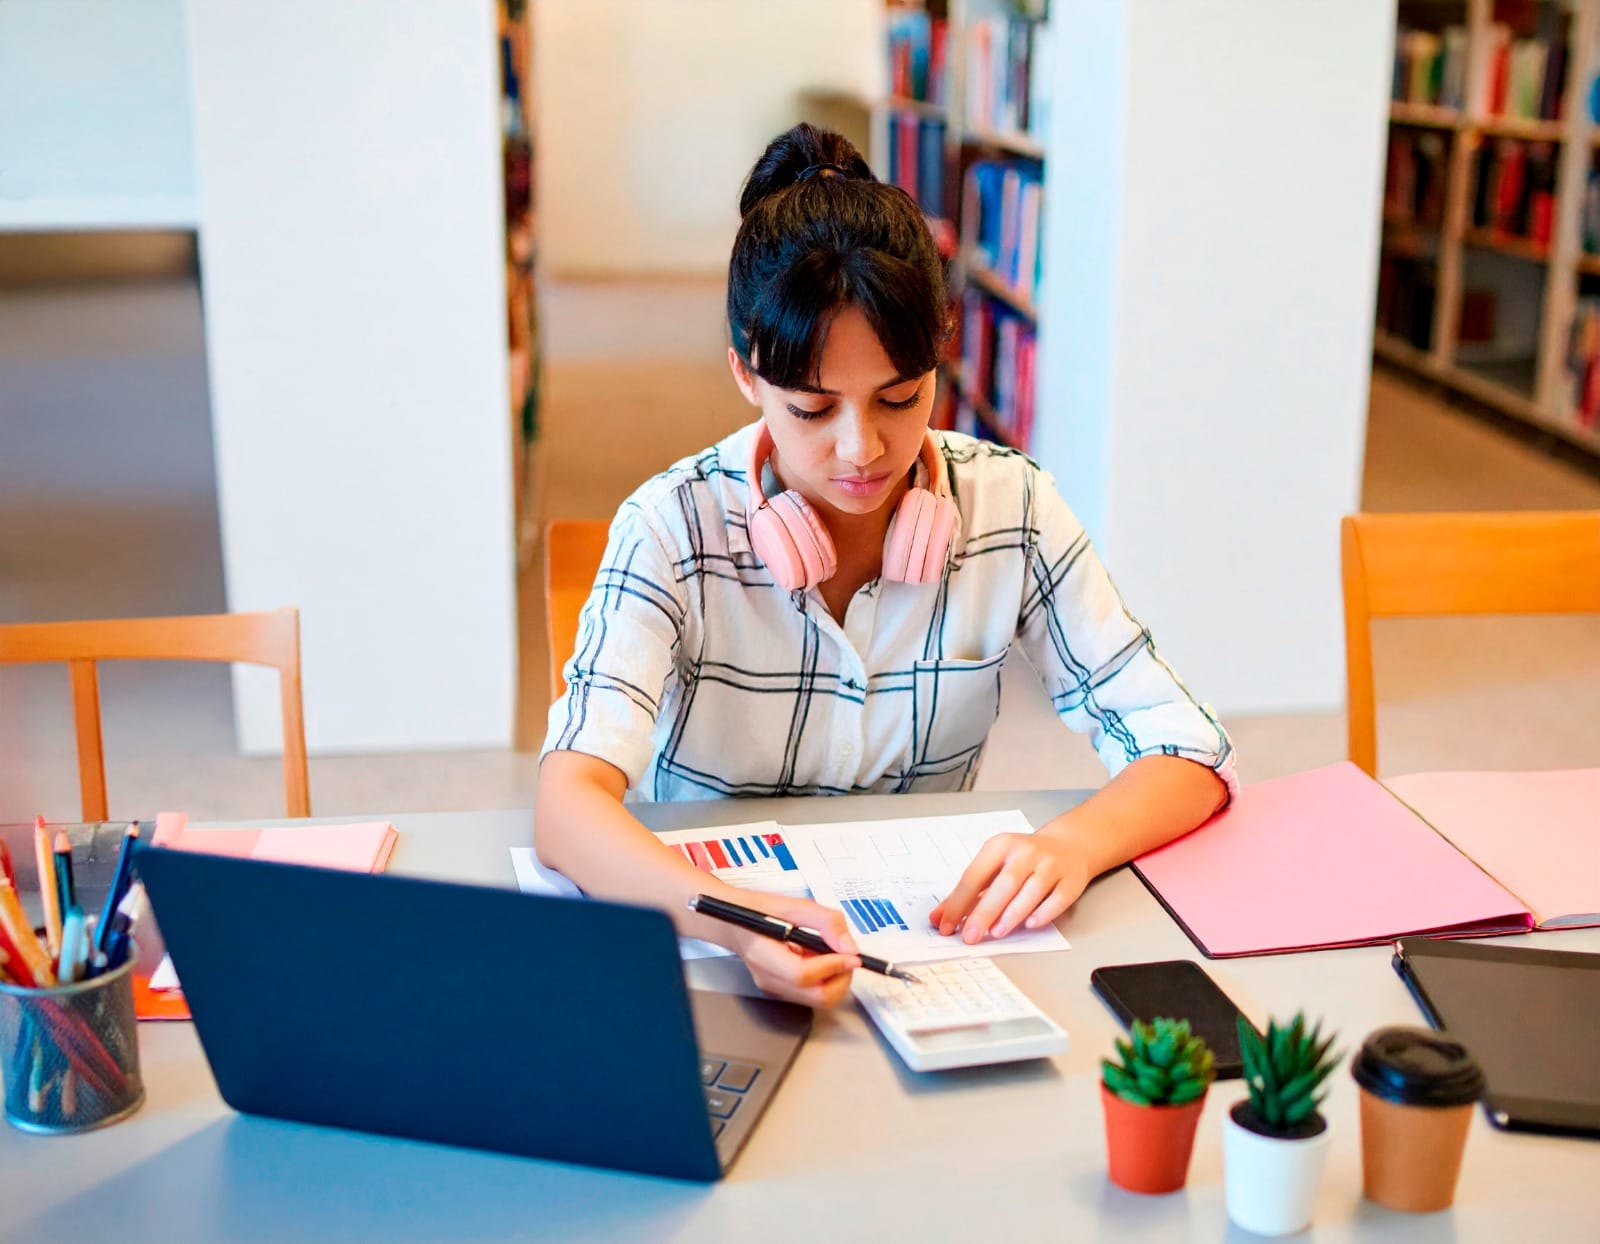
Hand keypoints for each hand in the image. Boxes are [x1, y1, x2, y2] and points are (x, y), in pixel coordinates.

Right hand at [728, 893, 860, 1008]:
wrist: (734, 923)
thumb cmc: (759, 911)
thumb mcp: (794, 905)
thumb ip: (825, 921)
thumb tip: (848, 947)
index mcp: (764, 954)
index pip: (802, 974)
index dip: (832, 966)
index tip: (851, 955)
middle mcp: (768, 979)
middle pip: (816, 997)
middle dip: (841, 978)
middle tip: (847, 956)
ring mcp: (775, 989)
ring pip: (819, 1000)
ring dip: (835, 980)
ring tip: (829, 954)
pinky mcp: (782, 992)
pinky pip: (813, 994)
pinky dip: (825, 979)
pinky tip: (818, 959)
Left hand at [928, 829, 1089, 943]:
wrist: (1069, 845)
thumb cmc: (1023, 859)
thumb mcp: (993, 865)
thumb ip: (967, 892)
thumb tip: (938, 918)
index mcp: (1000, 846)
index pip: (974, 876)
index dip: (959, 903)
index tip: (945, 925)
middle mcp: (1026, 853)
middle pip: (1003, 885)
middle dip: (984, 913)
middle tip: (970, 936)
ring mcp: (1051, 866)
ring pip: (1031, 892)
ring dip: (1012, 914)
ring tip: (996, 933)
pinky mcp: (1070, 881)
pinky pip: (1057, 900)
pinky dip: (1043, 914)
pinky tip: (1029, 925)